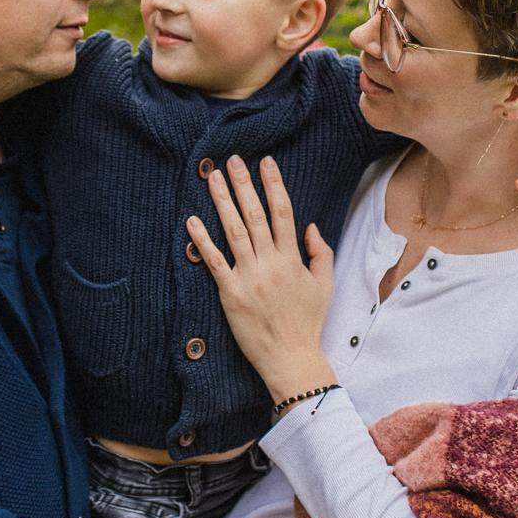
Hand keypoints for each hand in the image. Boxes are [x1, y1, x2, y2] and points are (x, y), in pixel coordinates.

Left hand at [186, 155, 337, 401]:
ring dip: (222, 202)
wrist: (290, 357)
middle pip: (254, 215)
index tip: (265, 163)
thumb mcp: (325, 284)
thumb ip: (320, 253)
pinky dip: (203, 240)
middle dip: (244, 185)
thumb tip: (309, 226)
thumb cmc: (308, 322)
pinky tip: (192, 220)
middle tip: (233, 160)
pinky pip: (215, 262)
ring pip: (233, 232)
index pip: (283, 212)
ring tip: (213, 178)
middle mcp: (270, 263)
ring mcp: (248, 278)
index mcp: (292, 259)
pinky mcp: (230, 294)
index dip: (273, 185)